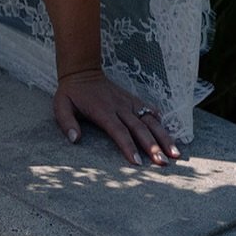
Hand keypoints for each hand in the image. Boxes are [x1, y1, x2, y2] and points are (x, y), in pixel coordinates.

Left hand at [53, 68, 180, 166]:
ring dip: (163, 137)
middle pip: (140, 128)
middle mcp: (120, 107)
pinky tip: (171, 134)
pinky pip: (150, 110)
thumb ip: (67, 123)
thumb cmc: (71, 93)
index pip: (119, 131)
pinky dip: (161, 121)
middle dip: (153, 146)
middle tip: (163, 163)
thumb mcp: (61, 106)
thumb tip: (75, 139)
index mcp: (103, 111)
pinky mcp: (134, 100)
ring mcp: (129, 103)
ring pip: (150, 121)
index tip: (137, 162)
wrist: (83, 71)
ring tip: (175, 153)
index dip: (128, 147)